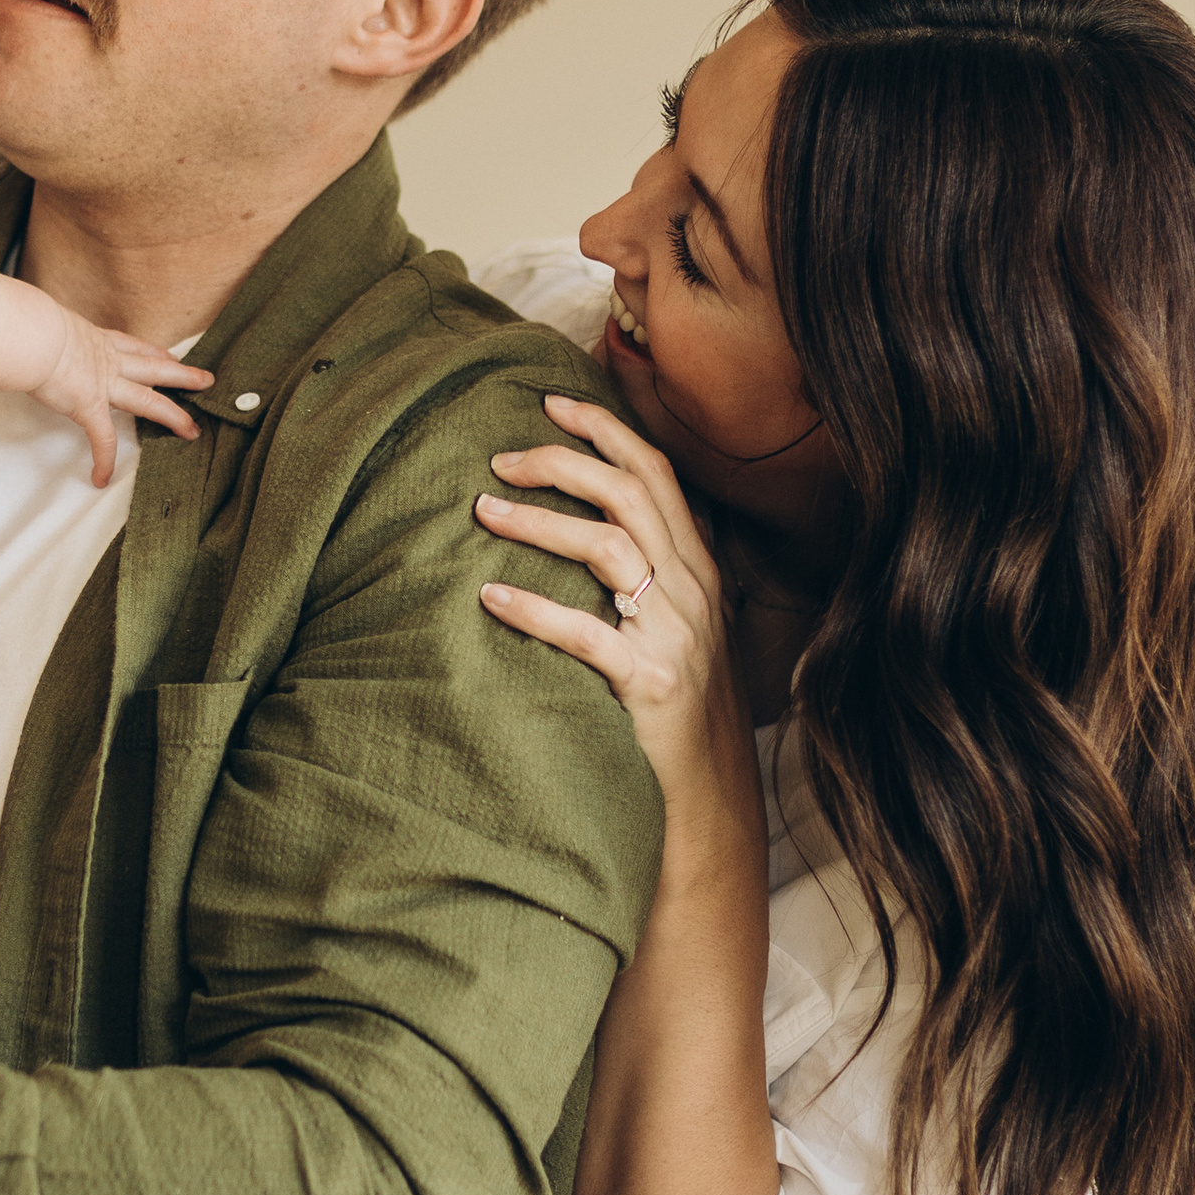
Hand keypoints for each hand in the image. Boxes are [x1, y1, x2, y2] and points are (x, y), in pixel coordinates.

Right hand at [34, 309, 212, 486]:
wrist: (34, 337)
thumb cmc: (32, 326)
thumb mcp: (47, 321)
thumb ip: (49, 330)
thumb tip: (34, 329)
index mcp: (98, 341)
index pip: (135, 347)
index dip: (156, 353)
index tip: (172, 358)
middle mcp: (108, 362)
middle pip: (155, 369)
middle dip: (183, 376)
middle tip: (207, 380)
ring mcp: (103, 385)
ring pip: (149, 401)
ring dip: (174, 416)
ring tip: (193, 431)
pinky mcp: (89, 407)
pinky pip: (102, 440)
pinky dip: (103, 461)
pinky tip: (101, 478)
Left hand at [477, 393, 762, 839]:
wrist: (711, 789)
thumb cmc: (678, 703)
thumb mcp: (678, 624)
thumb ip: (649, 571)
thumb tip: (589, 519)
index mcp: (697, 567)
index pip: (656, 473)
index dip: (606, 430)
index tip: (550, 404)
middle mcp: (692, 590)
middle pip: (627, 495)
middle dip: (561, 464)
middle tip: (498, 459)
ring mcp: (675, 635)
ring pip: (608, 547)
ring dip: (539, 523)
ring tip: (483, 511)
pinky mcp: (650, 683)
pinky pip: (586, 633)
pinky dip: (535, 609)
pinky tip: (490, 597)